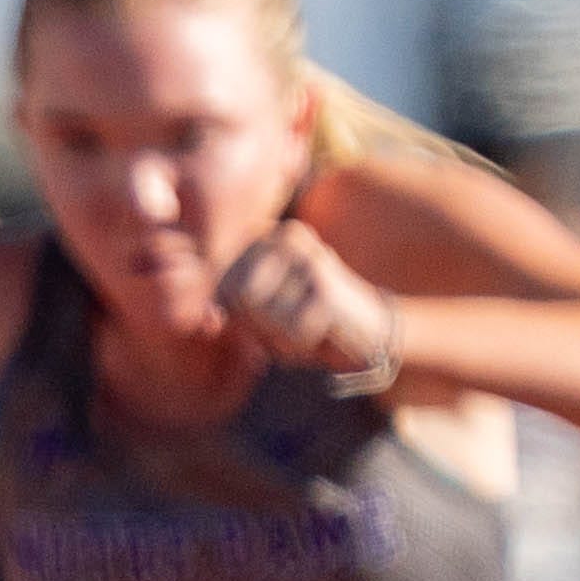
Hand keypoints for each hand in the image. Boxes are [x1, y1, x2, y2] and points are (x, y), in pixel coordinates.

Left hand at [218, 223, 403, 392]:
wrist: (372, 334)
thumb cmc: (306, 324)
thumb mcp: (258, 315)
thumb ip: (227, 310)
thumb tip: (207, 320)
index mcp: (260, 238)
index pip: (221, 291)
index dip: (244, 319)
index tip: (278, 316)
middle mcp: (281, 236)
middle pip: (237, 300)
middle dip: (261, 328)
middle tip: (297, 323)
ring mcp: (305, 255)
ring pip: (260, 315)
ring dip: (281, 337)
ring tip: (309, 325)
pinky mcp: (324, 282)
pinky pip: (290, 331)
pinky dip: (304, 344)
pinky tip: (327, 330)